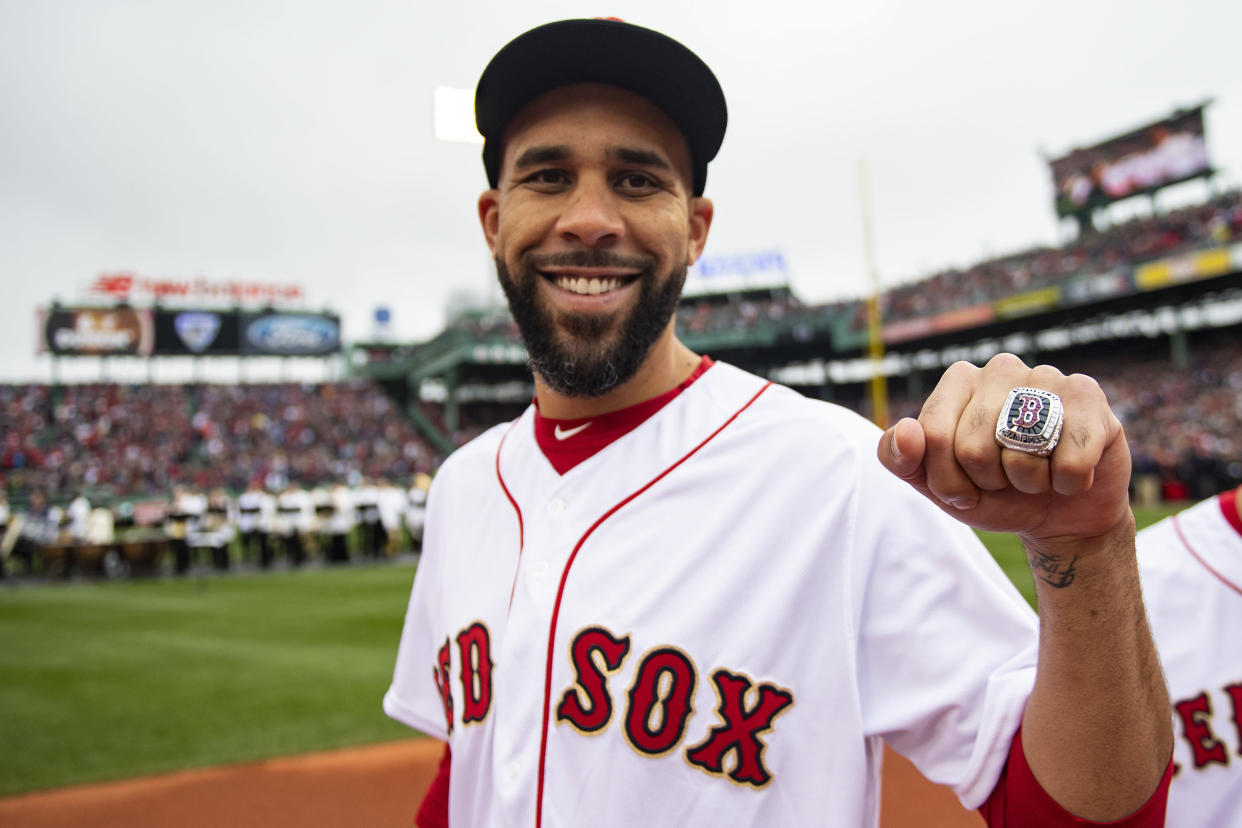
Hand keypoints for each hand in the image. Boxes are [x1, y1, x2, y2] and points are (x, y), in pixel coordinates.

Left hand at [877, 353, 1131, 547]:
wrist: (1059, 512)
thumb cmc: (992, 490)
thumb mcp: (937, 483)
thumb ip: (901, 457)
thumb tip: (909, 429)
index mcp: (958, 380)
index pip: (931, 436)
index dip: (947, 480)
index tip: (963, 489)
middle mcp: (1000, 368)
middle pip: (972, 447)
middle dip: (987, 481)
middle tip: (1005, 479)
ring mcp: (1047, 376)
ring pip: (1021, 452)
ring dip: (1028, 482)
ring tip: (1038, 471)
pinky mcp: (1088, 396)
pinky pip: (1071, 460)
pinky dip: (1069, 482)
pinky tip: (1071, 470)